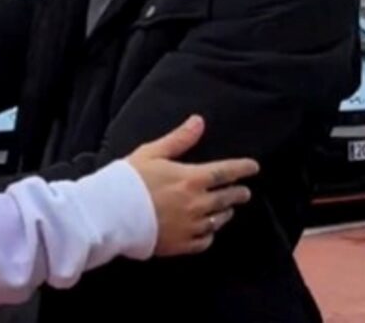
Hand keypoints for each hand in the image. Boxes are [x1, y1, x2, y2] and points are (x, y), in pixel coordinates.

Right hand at [126, 115, 259, 256]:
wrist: (111, 213)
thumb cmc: (128, 179)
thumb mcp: (152, 152)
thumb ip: (179, 139)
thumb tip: (199, 121)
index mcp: (191, 179)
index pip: (225, 172)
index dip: (242, 169)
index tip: (254, 168)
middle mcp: (197, 204)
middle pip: (227, 198)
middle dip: (238, 193)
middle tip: (244, 192)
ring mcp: (191, 226)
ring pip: (218, 220)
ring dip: (225, 213)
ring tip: (227, 210)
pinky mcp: (181, 244)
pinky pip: (204, 241)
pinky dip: (209, 234)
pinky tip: (208, 231)